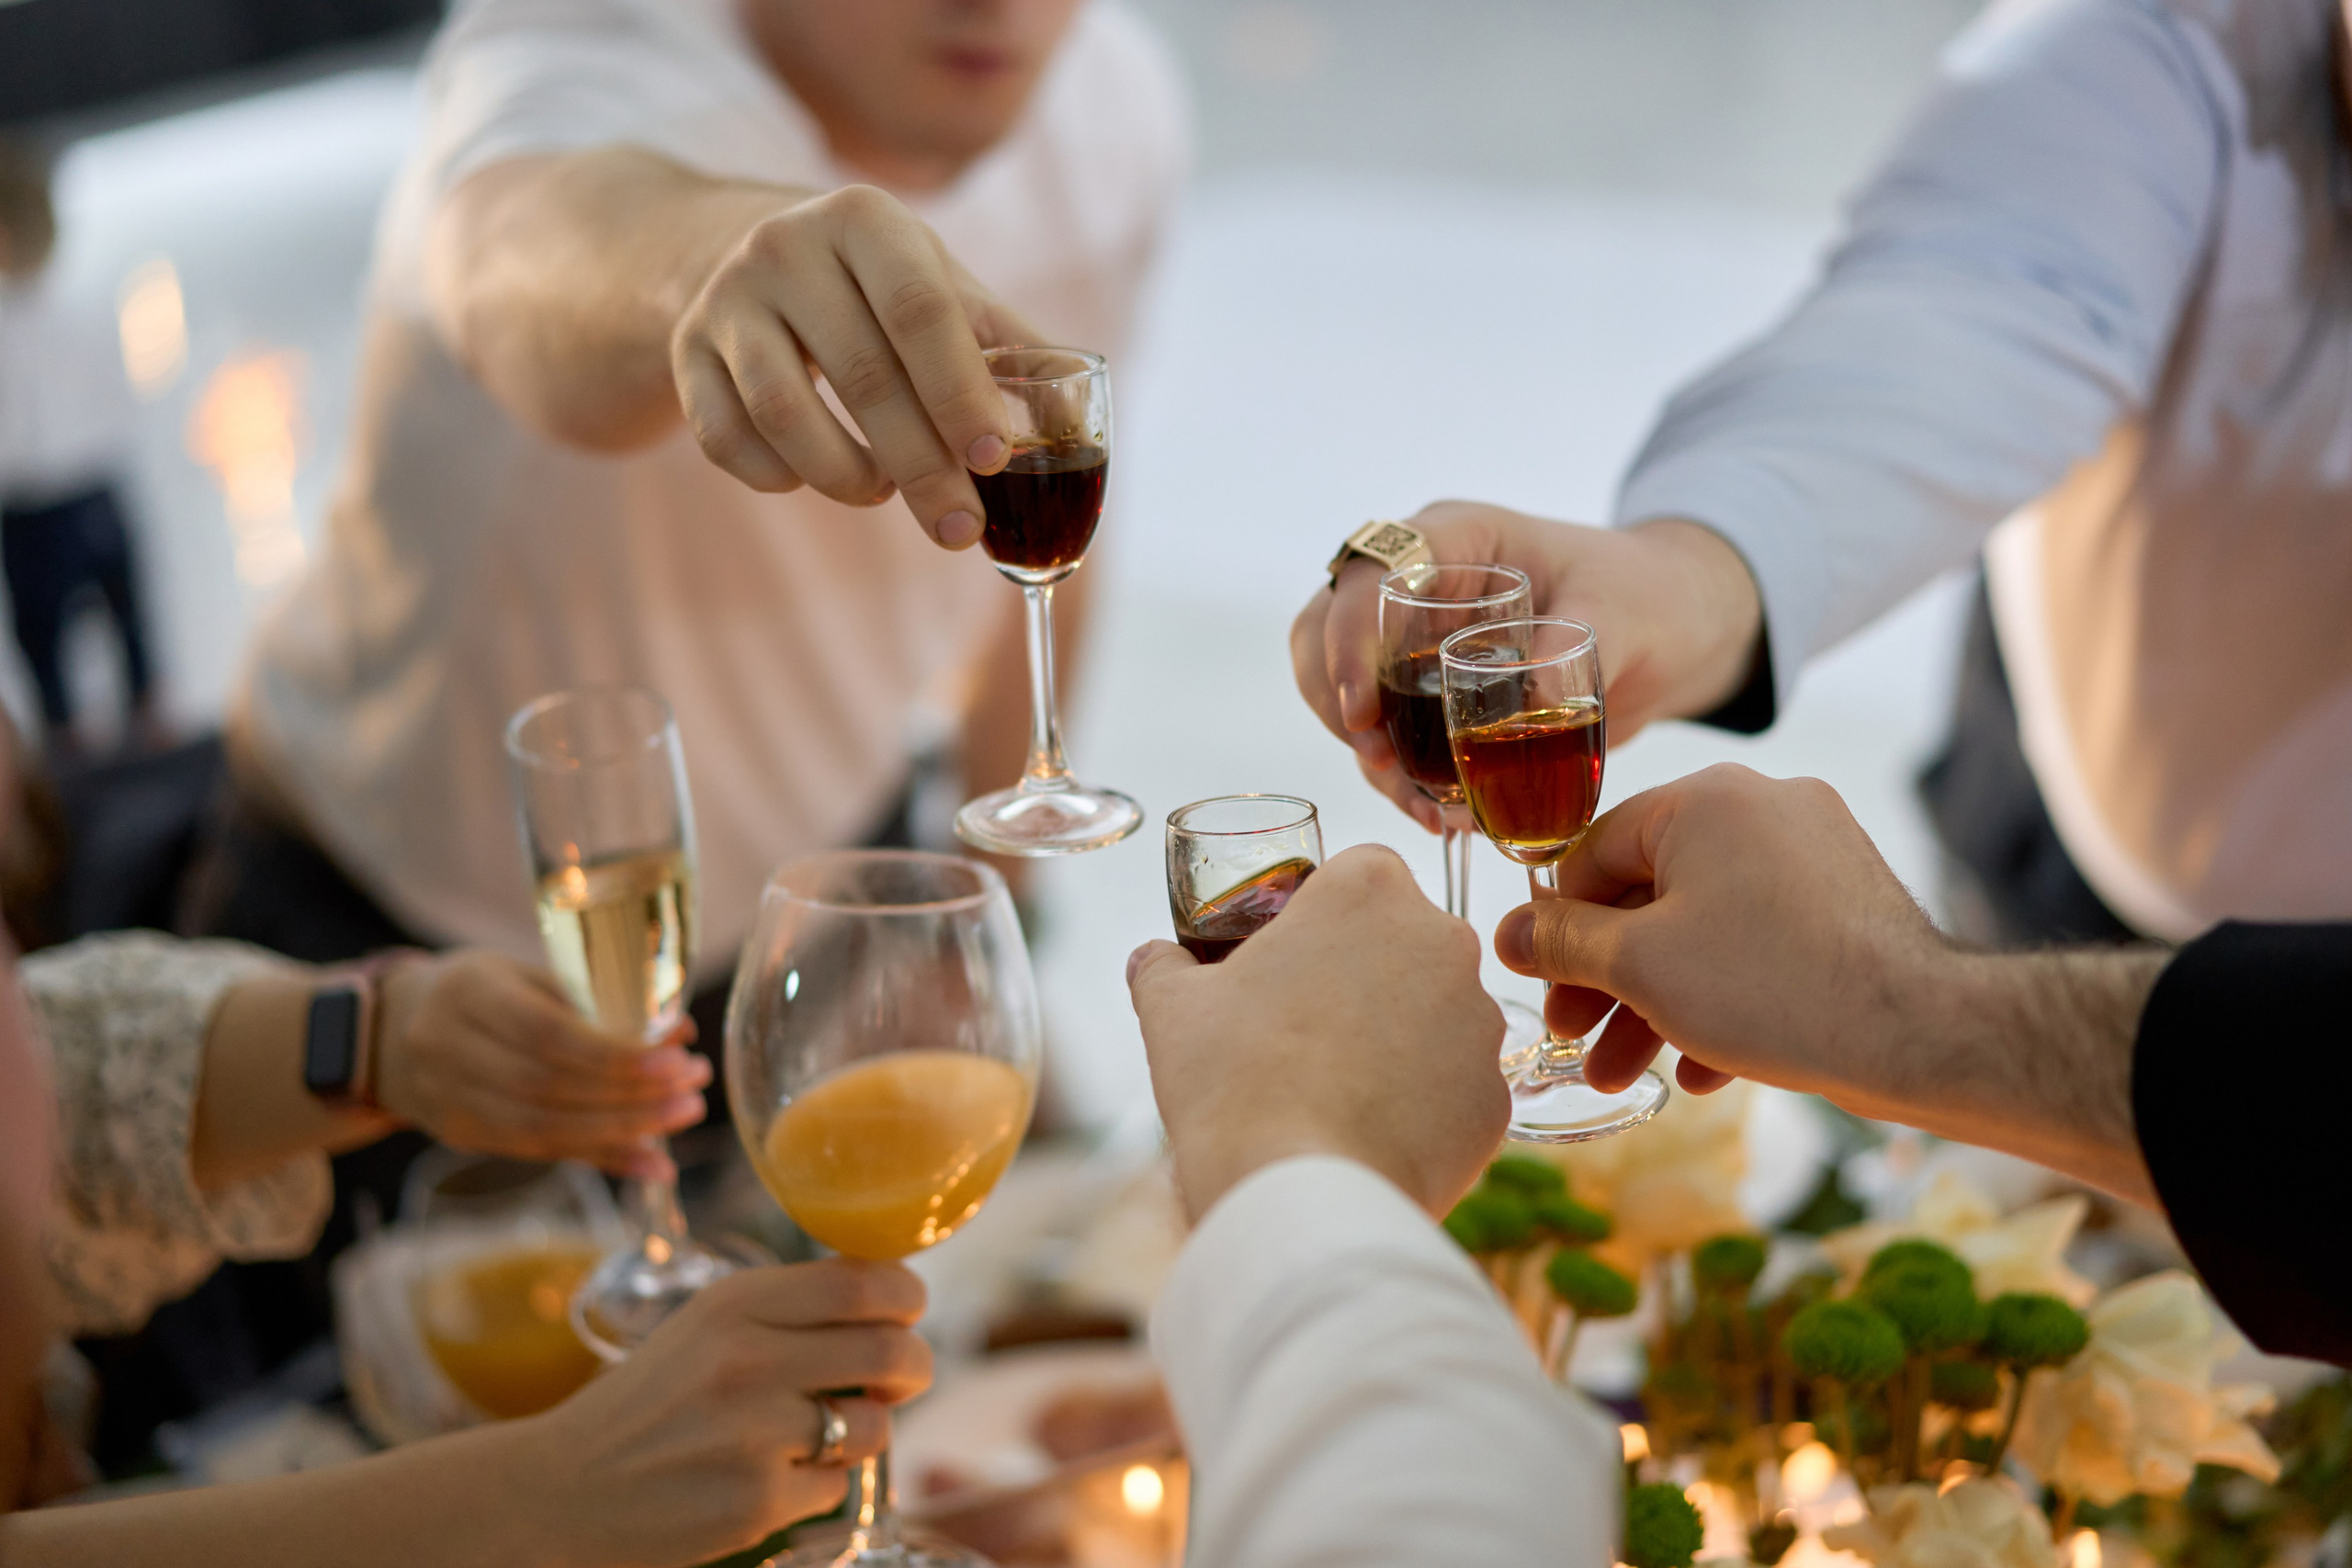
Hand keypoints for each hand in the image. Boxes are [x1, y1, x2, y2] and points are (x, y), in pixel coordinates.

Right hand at [373, 951, 709, 1179]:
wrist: (387, 1032)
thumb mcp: (523, 974)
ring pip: (545, 1129)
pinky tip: (652, 1162)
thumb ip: (594, 1001)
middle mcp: (449, 1050)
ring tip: (683, 1116)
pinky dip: (603, 1158)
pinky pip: (540, 1153)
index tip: (676, 1058)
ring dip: (624, 1129)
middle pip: (550, 1087)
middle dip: (631, 1095)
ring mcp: (450, 1101)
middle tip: (693, 1089)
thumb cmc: (477, 991)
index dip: (615, 1055)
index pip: (547, 1035)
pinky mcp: (463, 1136)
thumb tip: (679, 1032)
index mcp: (469, 994)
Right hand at [520, 1260, 930, 1565]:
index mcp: (737, 1303)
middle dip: (914, 1367)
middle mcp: (748, 1360)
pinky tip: (769, 1481)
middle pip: (892, 1350)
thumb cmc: (650, 1404)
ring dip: (863, 1433)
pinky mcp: (755, 1502)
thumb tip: (888, 1297)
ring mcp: (754, 1434)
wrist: (559, 1490)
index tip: (907, 1311)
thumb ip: (788, 1308)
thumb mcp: (706, 1328)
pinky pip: (836, 1487)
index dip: (906, 1298)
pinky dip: (818, 1487)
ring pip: (875, 1425)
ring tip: (817, 1435)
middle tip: (902, 1377)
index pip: (865, 1283)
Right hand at [671, 182, 1041, 546]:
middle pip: (862, 375)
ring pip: (782, 413)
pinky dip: (778, 477)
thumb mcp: (942, 287)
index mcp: (864, 220)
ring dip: (844, 475)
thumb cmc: (873, 284)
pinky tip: (814, 478)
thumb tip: (1081, 424)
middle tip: (958, 528)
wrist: (742, 253)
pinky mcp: (684, 354)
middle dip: (920, 466)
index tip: (994, 459)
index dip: (958, 391)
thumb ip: (1011, 350)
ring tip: (881, 492)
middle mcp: (785, 247)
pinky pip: (727, 440)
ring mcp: (724, 301)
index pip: (920, 311)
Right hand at [1126, 845, 1508, 1220]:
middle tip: (1309, 1024)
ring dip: (1400, 1037)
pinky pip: (1458, 1086)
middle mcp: (1443, 940)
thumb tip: (1153, 959)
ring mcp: (1480, 1021)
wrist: (1300, 1191)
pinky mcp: (1495, 1097)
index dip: (1325, 913)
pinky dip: (1424, 1104)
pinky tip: (1372, 1133)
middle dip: (1367, 974)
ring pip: (1439, 1012)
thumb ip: (1163, 967)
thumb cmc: (1234, 1081)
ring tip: (1338, 1088)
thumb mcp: (1173, 1009)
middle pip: (1406, 940)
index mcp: (1367, 893)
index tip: (1294, 955)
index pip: (1360, 871)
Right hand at [1290, 504, 1763, 830]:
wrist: (1676, 630)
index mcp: (1457, 538)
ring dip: (1369, 755)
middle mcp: (1420, 583)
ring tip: (1427, 808)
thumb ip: (1570, 654)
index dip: (1348, 639)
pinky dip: (1401, 780)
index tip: (1361, 711)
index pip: (1369, 571)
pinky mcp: (1430, 692)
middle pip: (1324, 632)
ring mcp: (1417, 639)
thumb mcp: (1619, 614)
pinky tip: (1440, 815)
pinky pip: (1388, 735)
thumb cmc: (1648, 595)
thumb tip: (1525, 714)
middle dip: (1335, 703)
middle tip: (1379, 762)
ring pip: (1344, 691)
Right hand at [1489, 764, 1945, 1109]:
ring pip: (1705, 928)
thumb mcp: (1640, 966)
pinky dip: (1723, 999)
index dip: (1557, 926)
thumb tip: (1508, 932)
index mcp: (1705, 799)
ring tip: (1626, 1074)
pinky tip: (1703, 1068)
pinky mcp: (1848, 905)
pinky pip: (1761, 944)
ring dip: (1657, 1002)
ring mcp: (1814, 855)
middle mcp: (1763, 808)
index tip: (1541, 984)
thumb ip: (1562, 943)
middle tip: (1577, 1039)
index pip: (1596, 851)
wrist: (1919, 1033)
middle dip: (1608, 980)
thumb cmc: (1773, 986)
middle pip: (1651, 894)